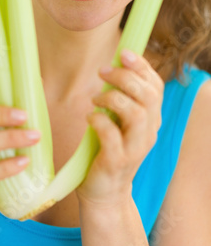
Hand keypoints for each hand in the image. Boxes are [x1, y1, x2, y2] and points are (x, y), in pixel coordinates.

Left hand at [76, 50, 163, 208]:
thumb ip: (120, 98)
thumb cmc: (108, 150)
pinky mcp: (118, 161)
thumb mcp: (119, 121)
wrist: (105, 192)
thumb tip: (111, 67)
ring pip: (136, 114)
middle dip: (124, 78)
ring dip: (112, 98)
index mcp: (150, 119)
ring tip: (95, 99)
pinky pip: (112, 135)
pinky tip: (89, 117)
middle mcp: (148, 132)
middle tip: (102, 72)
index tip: (123, 53)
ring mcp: (135, 148)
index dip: (142, 67)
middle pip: (148, 96)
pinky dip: (98, 120)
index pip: (156, 87)